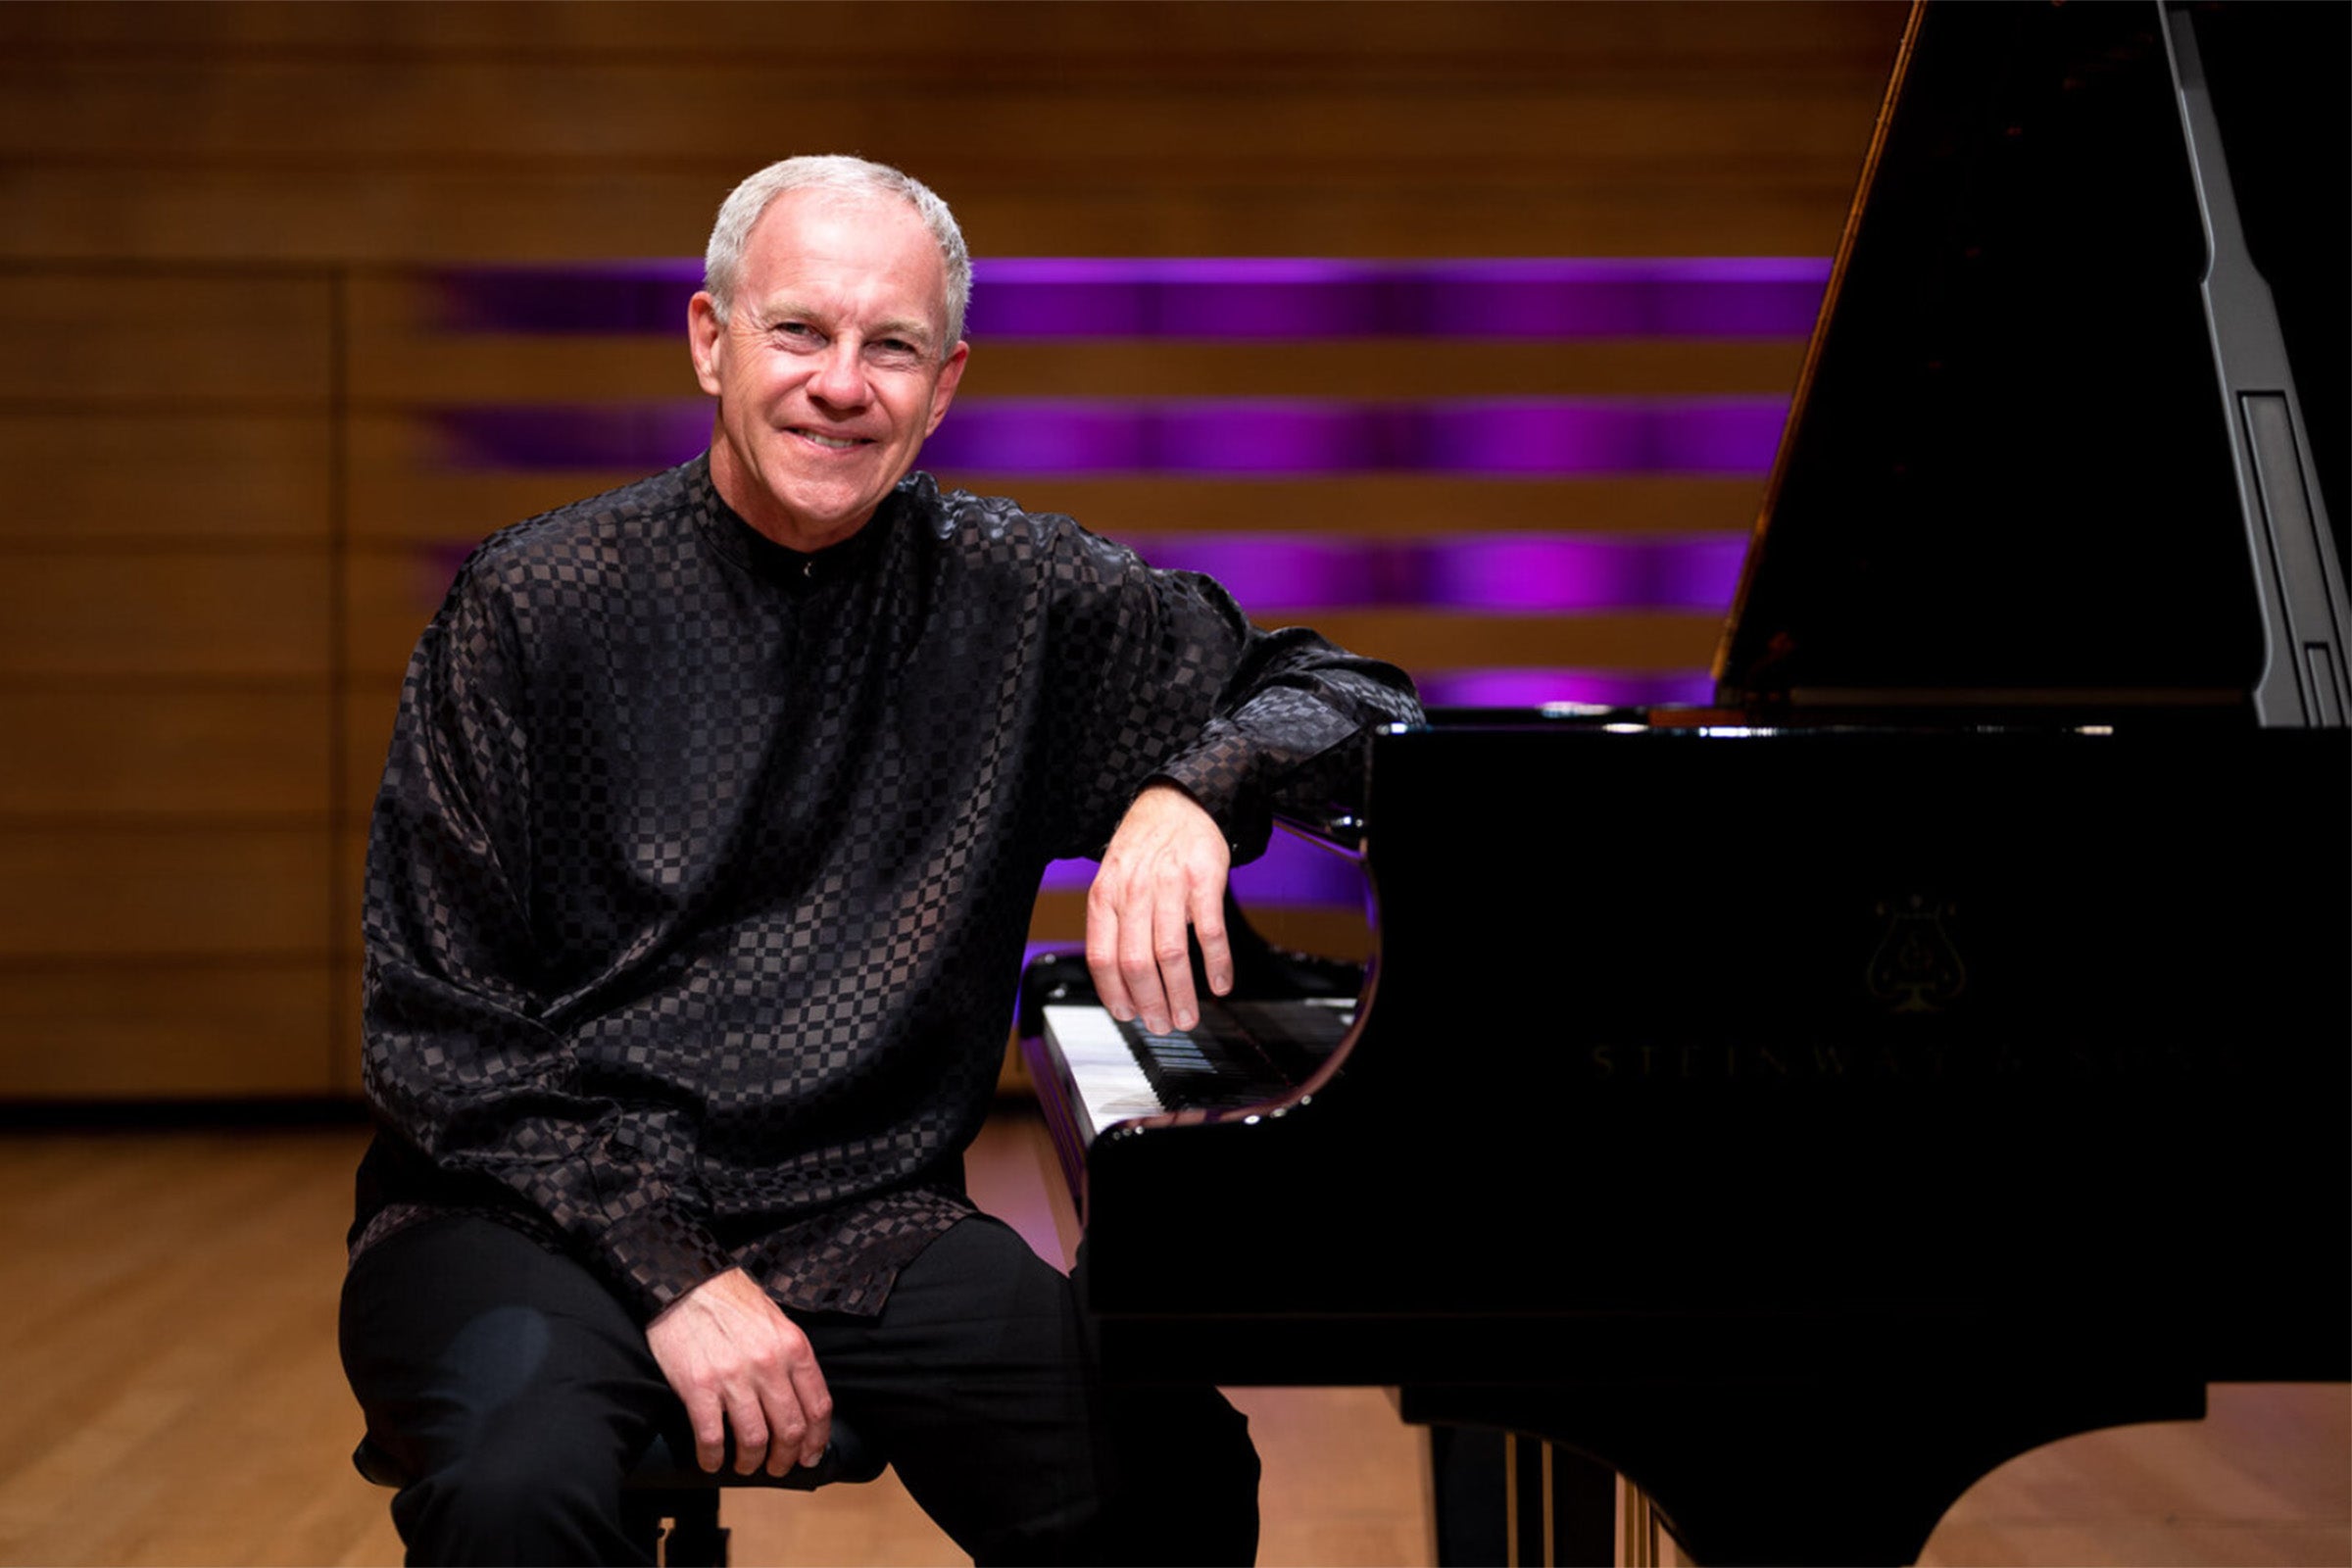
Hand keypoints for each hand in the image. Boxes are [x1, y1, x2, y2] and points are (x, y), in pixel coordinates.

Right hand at [644, 1267, 830, 1475]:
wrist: (685, 1282)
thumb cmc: (731, 1300)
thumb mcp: (776, 1321)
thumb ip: (790, 1357)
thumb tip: (799, 1398)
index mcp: (792, 1347)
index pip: (818, 1406)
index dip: (817, 1439)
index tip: (811, 1456)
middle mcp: (768, 1364)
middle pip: (790, 1429)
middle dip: (786, 1458)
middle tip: (778, 1467)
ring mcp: (733, 1377)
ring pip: (754, 1440)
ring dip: (752, 1463)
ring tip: (745, 1466)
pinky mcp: (699, 1387)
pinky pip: (712, 1438)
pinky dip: (713, 1458)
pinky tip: (712, 1462)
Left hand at [1086, 783, 1232, 1034]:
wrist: (1176, 802)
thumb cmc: (1144, 849)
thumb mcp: (1113, 880)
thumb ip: (1112, 924)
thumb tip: (1118, 982)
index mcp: (1105, 896)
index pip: (1102, 958)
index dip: (1114, 994)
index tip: (1128, 1016)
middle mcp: (1134, 892)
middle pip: (1136, 962)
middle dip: (1150, 1003)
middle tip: (1163, 1025)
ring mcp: (1169, 885)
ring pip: (1170, 954)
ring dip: (1181, 994)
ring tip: (1188, 1017)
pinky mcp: (1204, 880)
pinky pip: (1210, 932)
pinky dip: (1217, 964)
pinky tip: (1220, 984)